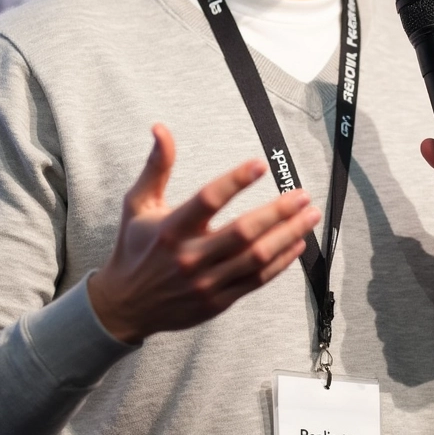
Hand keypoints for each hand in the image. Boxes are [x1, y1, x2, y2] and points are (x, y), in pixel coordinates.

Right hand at [87, 124, 320, 343]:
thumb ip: (156, 166)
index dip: (236, 181)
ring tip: (308, 215)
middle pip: (242, 232)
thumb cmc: (134, 247)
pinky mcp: (218, 302)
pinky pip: (256, 280)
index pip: (208, 200)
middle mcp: (189, 257)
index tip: (260, 164)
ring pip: (256, 257)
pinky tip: (296, 244)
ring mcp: (206, 283)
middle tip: (302, 194)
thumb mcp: (138, 204)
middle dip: (278, 211)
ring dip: (287, 234)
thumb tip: (161, 129)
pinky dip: (280, 262)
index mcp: (170, 229)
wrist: (126, 305)